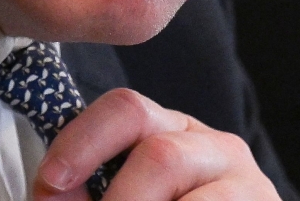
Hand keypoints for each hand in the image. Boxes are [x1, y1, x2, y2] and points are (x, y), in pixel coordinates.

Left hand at [34, 88, 280, 200]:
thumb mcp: (127, 194)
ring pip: (187, 192)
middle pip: (160, 154)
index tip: (51, 180)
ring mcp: (248, 184)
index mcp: (171, 131)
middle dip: (120, 200)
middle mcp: (215, 147)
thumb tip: (53, 194)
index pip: (126, 108)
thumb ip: (90, 190)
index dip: (82, 142)